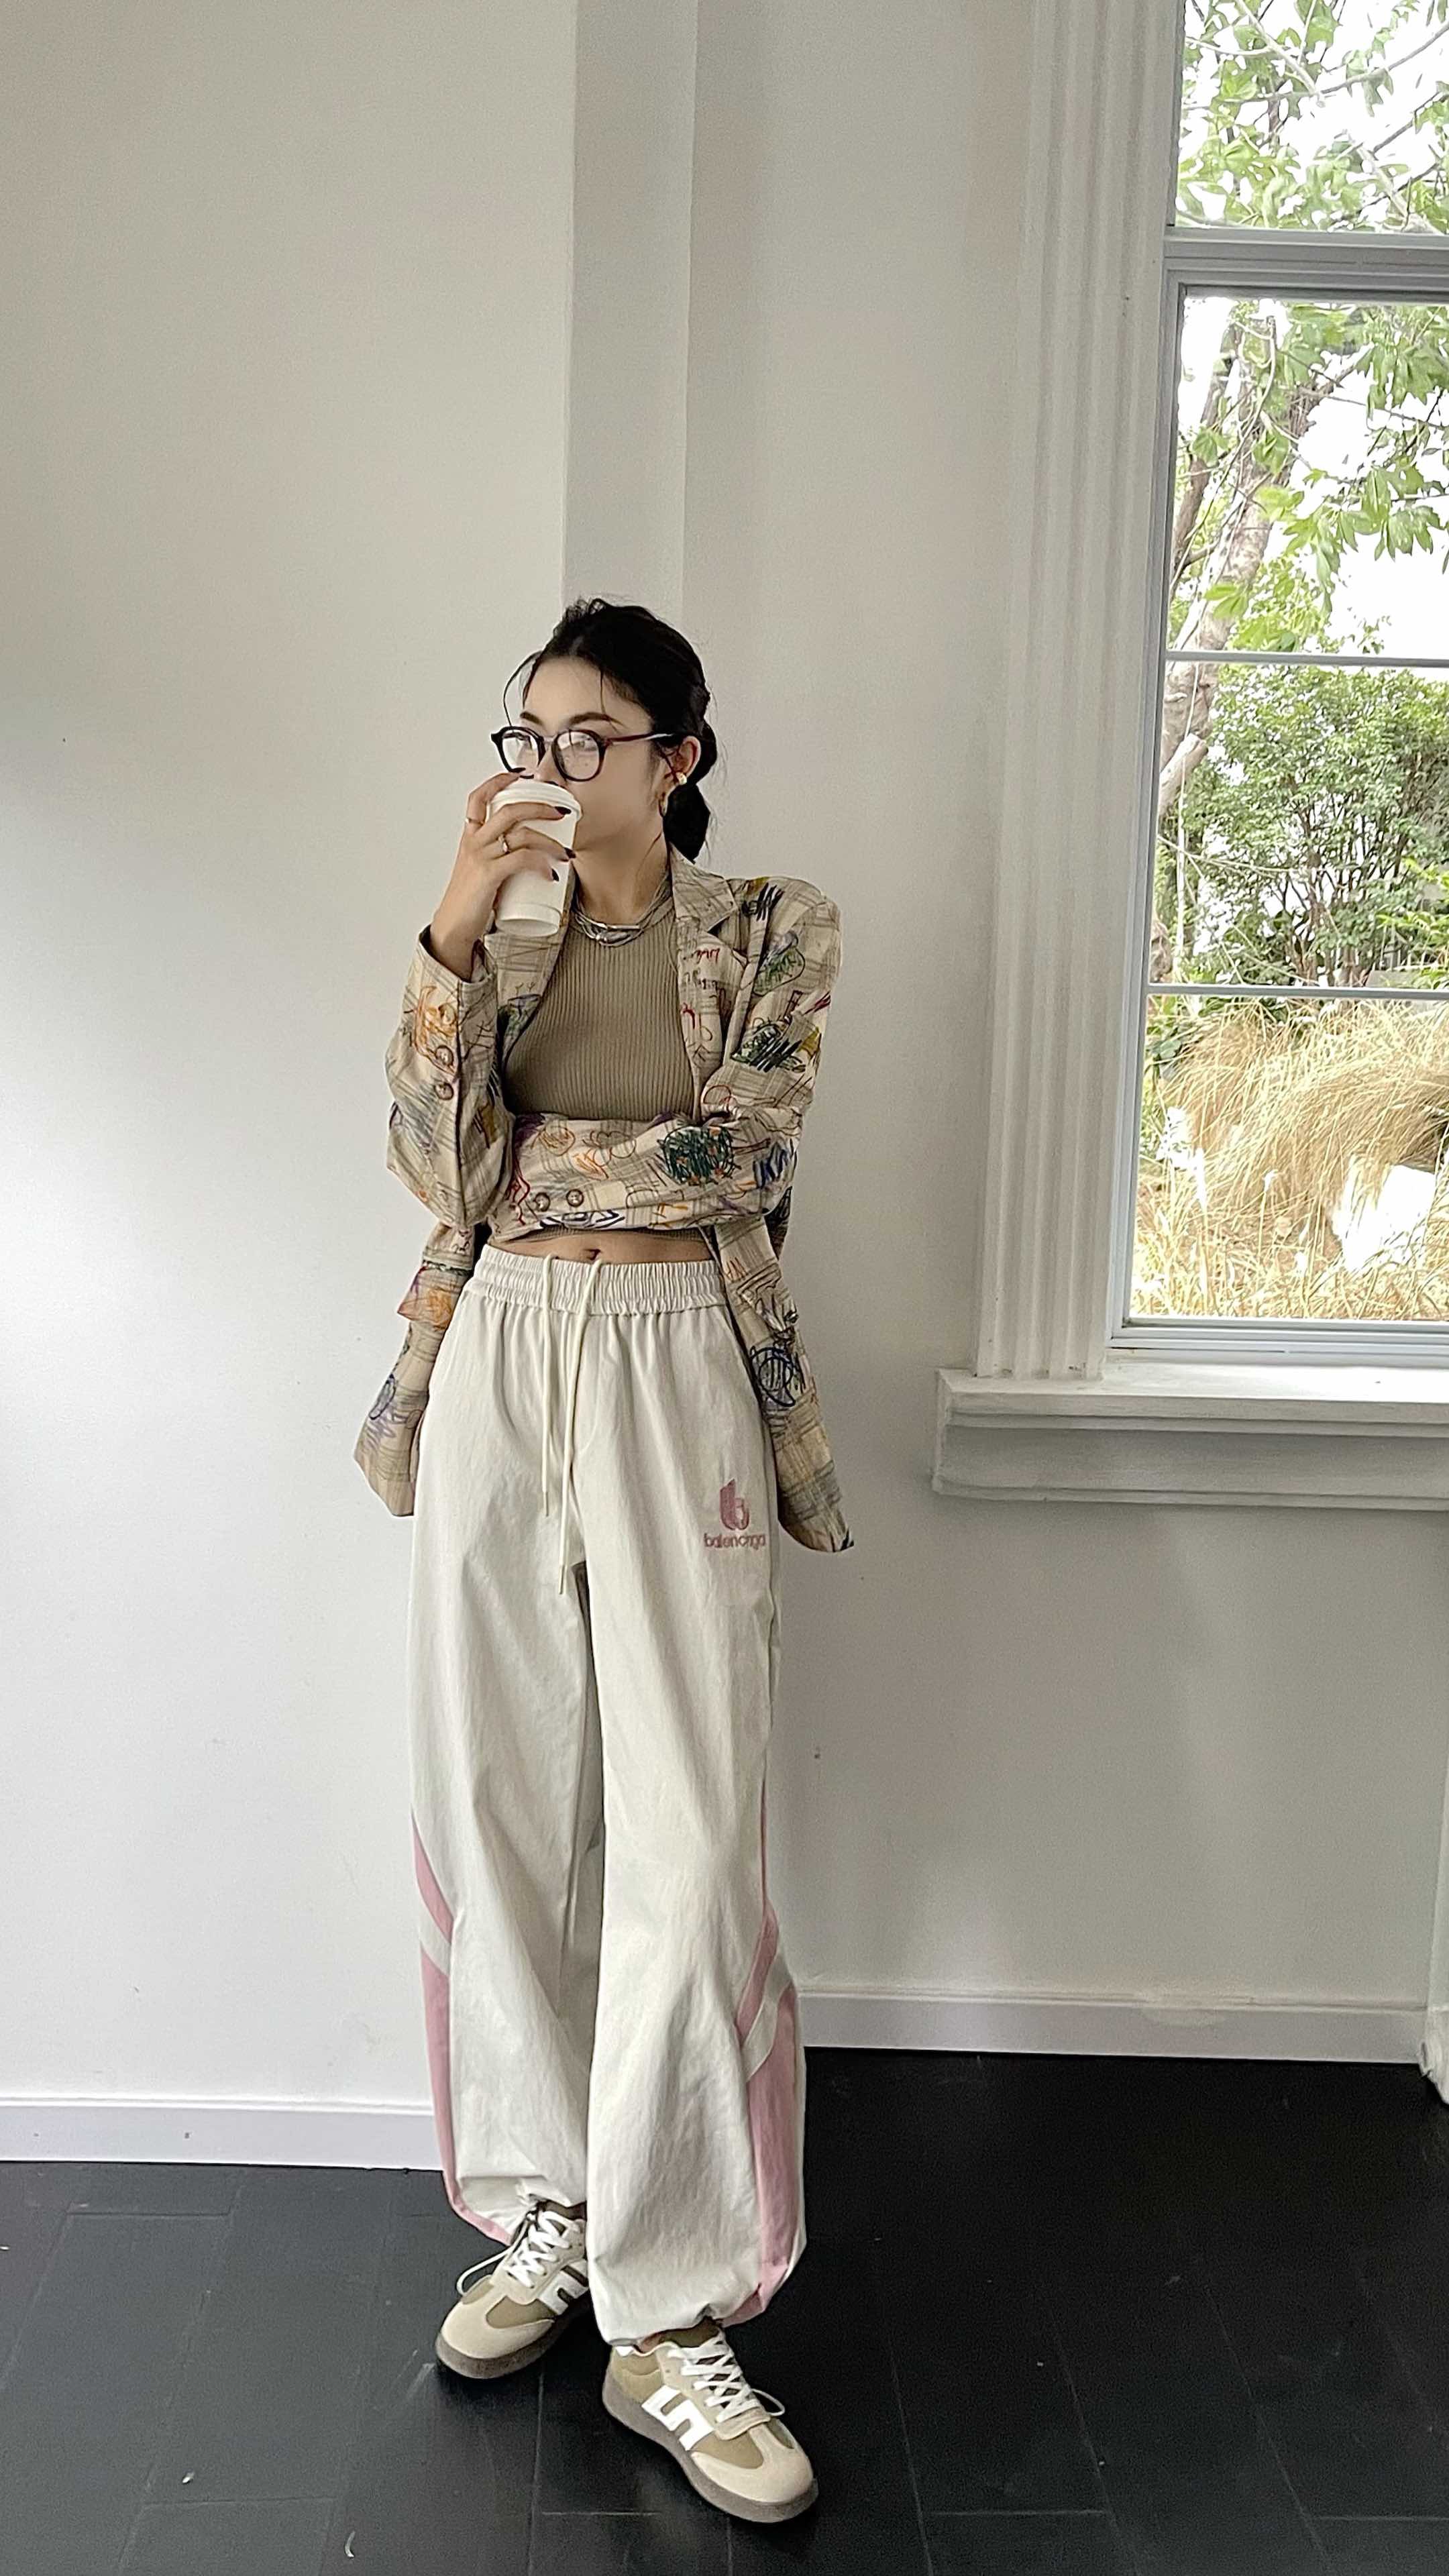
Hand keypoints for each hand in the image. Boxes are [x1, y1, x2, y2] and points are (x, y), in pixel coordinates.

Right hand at [430, 770, 568, 974]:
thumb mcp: (482, 868)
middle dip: (539, 806)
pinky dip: (541, 864)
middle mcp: (474, 841)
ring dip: (550, 841)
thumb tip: (532, 853)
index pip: (479, 797)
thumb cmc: (471, 899)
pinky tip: (551, 873)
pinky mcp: (489, 876)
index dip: (499, 781)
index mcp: (470, 836)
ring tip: (566, 852)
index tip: (522, 776)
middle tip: (561, 812)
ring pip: (521, 834)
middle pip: (509, 809)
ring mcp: (481, 857)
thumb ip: (501, 855)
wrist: (454, 925)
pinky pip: (521, 860)